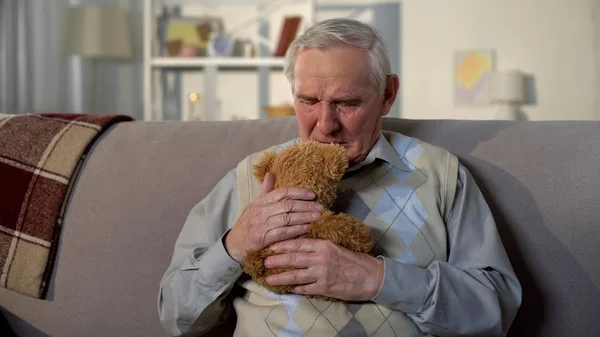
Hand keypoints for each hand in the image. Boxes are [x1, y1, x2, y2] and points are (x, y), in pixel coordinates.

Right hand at [224, 172, 323, 263]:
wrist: (234, 244)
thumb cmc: (247, 223)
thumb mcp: (254, 205)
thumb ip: (265, 190)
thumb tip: (271, 173)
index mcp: (260, 202)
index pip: (282, 192)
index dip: (298, 192)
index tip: (312, 194)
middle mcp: (261, 211)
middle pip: (287, 205)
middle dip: (306, 205)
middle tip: (320, 207)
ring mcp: (262, 225)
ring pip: (287, 218)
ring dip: (304, 217)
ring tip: (317, 216)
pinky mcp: (264, 238)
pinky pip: (283, 233)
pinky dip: (296, 230)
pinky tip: (307, 228)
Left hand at [264, 239, 383, 300]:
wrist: (370, 276)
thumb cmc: (353, 260)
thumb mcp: (336, 247)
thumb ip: (319, 246)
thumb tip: (301, 245)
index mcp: (323, 245)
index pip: (299, 244)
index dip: (283, 245)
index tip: (271, 246)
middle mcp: (321, 258)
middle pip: (294, 259)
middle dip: (277, 260)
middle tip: (264, 261)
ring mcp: (322, 274)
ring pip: (296, 275)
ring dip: (281, 277)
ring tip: (269, 278)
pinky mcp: (325, 287)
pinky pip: (306, 288)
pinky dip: (296, 289)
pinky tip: (287, 289)